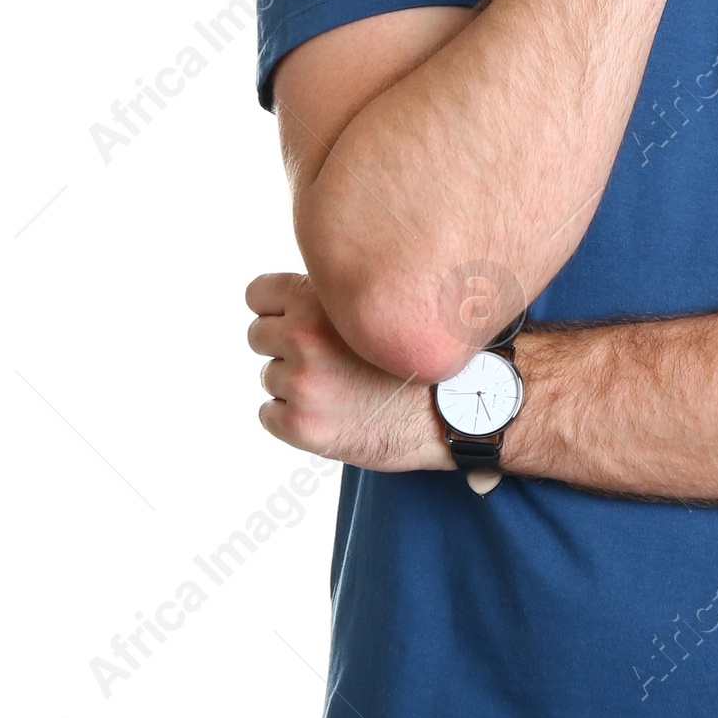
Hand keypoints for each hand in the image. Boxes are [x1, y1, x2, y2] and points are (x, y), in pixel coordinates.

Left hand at [246, 270, 449, 473]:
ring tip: (343, 386)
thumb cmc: (425, 350)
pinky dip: (292, 417)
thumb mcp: (382, 298)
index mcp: (319, 298)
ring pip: (269, 377)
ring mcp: (301, 384)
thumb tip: (297, 290)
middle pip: (259, 336)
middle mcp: (304, 337)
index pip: (257, 294)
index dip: (280, 307)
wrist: (460, 405)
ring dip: (295, 383)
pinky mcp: (302, 426)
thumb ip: (336, 292)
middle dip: (286, 346)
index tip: (300, 319)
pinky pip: (270, 415)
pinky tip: (333, 412)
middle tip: (330, 358)